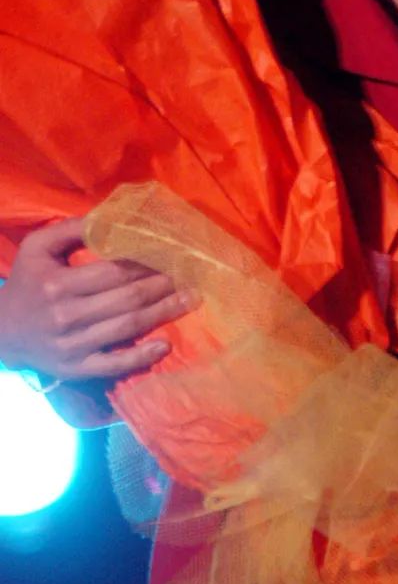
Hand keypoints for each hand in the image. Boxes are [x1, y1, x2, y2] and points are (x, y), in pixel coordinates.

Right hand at [0, 216, 196, 384]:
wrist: (3, 331)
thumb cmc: (27, 282)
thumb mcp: (39, 248)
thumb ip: (72, 228)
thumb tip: (111, 215)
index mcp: (59, 284)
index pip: (114, 271)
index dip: (147, 262)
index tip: (173, 253)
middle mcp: (67, 316)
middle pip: (127, 298)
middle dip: (163, 285)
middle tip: (192, 274)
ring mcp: (73, 346)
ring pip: (127, 328)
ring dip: (163, 313)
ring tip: (191, 299)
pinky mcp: (77, 368)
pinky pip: (113, 365)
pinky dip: (140, 357)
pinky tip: (165, 346)